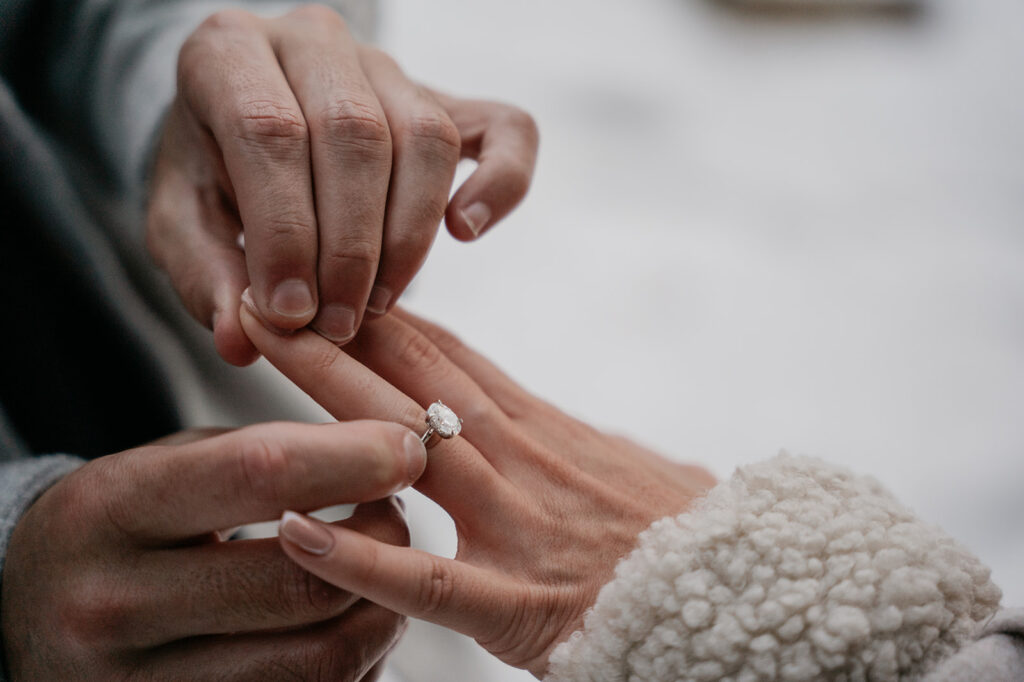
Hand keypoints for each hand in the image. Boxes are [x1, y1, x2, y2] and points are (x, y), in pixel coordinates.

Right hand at [1, 422, 424, 679]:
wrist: (32, 613)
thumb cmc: (122, 526)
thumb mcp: (166, 468)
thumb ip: (265, 455)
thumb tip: (387, 453)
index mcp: (108, 512)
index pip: (257, 474)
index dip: (354, 458)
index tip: (409, 445)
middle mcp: (113, 608)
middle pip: (301, 581)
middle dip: (382, 539)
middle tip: (400, 507)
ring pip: (319, 658)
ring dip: (382, 606)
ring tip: (384, 563)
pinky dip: (354, 659)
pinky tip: (350, 616)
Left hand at [147, 5, 537, 365]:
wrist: (245, 138)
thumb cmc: (213, 182)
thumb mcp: (181, 228)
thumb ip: (203, 278)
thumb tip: (243, 342)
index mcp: (228, 52)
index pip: (268, 128)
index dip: (285, 230)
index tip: (290, 313)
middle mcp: (312, 40)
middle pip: (355, 134)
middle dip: (350, 248)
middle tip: (337, 324)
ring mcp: (387, 66)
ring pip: (424, 137)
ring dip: (407, 237)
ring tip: (374, 305)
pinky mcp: (446, 99)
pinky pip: (505, 128)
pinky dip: (502, 182)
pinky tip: (467, 232)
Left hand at [240, 305, 716, 676]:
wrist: (758, 592)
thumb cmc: (690, 533)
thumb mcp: (629, 465)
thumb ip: (575, 445)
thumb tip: (555, 432)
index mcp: (545, 429)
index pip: (448, 357)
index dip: (379, 314)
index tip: (324, 276)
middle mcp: (523, 457)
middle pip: (414, 376)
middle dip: (334, 325)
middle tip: (262, 279)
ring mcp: (518, 524)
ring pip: (408, 445)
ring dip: (327, 393)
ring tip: (257, 346)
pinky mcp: (519, 603)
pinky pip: (429, 579)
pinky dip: (360, 557)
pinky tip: (297, 532)